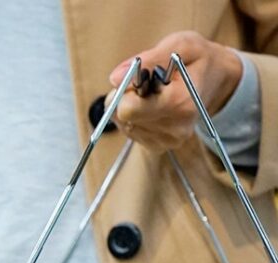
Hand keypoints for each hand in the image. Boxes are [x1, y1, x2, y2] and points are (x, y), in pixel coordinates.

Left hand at [107, 31, 242, 152]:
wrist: (218, 80)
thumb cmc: (198, 59)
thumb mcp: (180, 45)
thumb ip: (149, 59)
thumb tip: (115, 78)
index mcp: (180, 103)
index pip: (128, 109)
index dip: (127, 90)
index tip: (142, 77)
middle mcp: (175, 128)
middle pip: (122, 117)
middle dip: (126, 97)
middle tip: (147, 84)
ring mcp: (167, 140)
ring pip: (123, 124)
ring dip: (131, 106)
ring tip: (153, 94)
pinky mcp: (159, 146)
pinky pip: (129, 131)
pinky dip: (134, 117)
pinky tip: (152, 106)